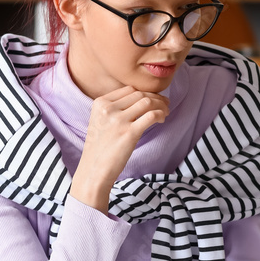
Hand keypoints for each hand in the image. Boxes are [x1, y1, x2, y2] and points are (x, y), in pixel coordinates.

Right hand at [70, 85, 169, 212]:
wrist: (94, 170)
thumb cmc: (99, 149)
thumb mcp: (99, 121)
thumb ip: (113, 109)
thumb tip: (140, 99)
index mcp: (100, 103)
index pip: (129, 89)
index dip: (145, 92)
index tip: (154, 98)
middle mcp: (108, 109)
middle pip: (140, 94)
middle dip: (156, 97)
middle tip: (165, 104)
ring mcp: (119, 120)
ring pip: (148, 102)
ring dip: (161, 105)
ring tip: (166, 113)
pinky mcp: (129, 133)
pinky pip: (152, 115)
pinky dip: (161, 115)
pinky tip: (162, 120)